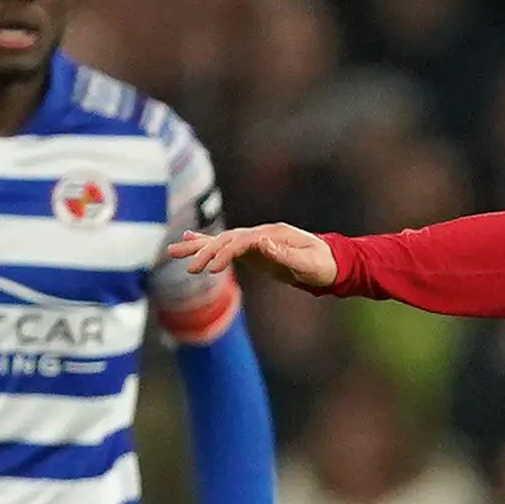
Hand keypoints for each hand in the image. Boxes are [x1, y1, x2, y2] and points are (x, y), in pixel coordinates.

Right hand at [166, 221, 337, 290]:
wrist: (331, 262)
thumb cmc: (322, 264)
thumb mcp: (307, 263)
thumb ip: (284, 254)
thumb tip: (262, 243)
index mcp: (272, 235)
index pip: (241, 242)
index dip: (225, 254)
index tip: (211, 269)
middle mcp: (260, 234)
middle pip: (226, 240)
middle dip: (205, 253)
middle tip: (189, 268)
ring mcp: (255, 241)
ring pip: (221, 241)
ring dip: (197, 247)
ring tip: (173, 251)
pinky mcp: (253, 250)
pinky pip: (226, 247)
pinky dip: (207, 245)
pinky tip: (188, 242)